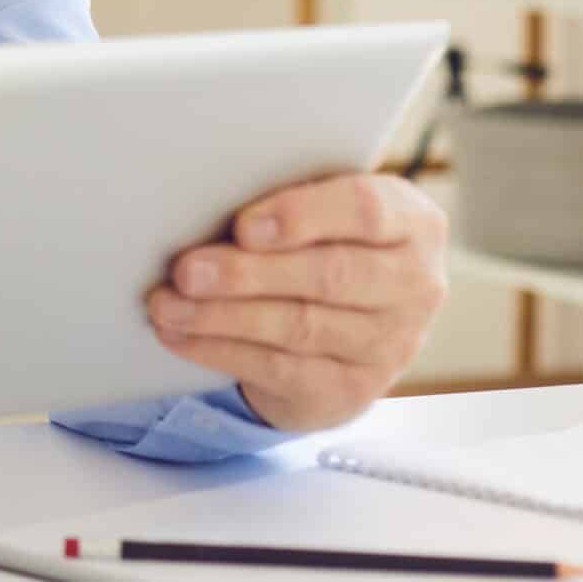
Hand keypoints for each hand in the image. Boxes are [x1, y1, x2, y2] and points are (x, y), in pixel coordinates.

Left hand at [147, 173, 448, 431]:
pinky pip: (278, 369)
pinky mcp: (352, 389)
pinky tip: (180, 334)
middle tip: (187, 270)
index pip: (365, 210)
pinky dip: (220, 349)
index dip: (302, 216)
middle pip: (328, 275)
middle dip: (248, 273)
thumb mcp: (322, 211)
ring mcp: (390, 345)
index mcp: (413, 222)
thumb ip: (289, 200)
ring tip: (167, 303)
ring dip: (221, 315)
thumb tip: (203, 194)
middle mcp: (415, 285)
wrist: (350, 329)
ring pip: (298, 327)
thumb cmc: (323, 243)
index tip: (244, 225)